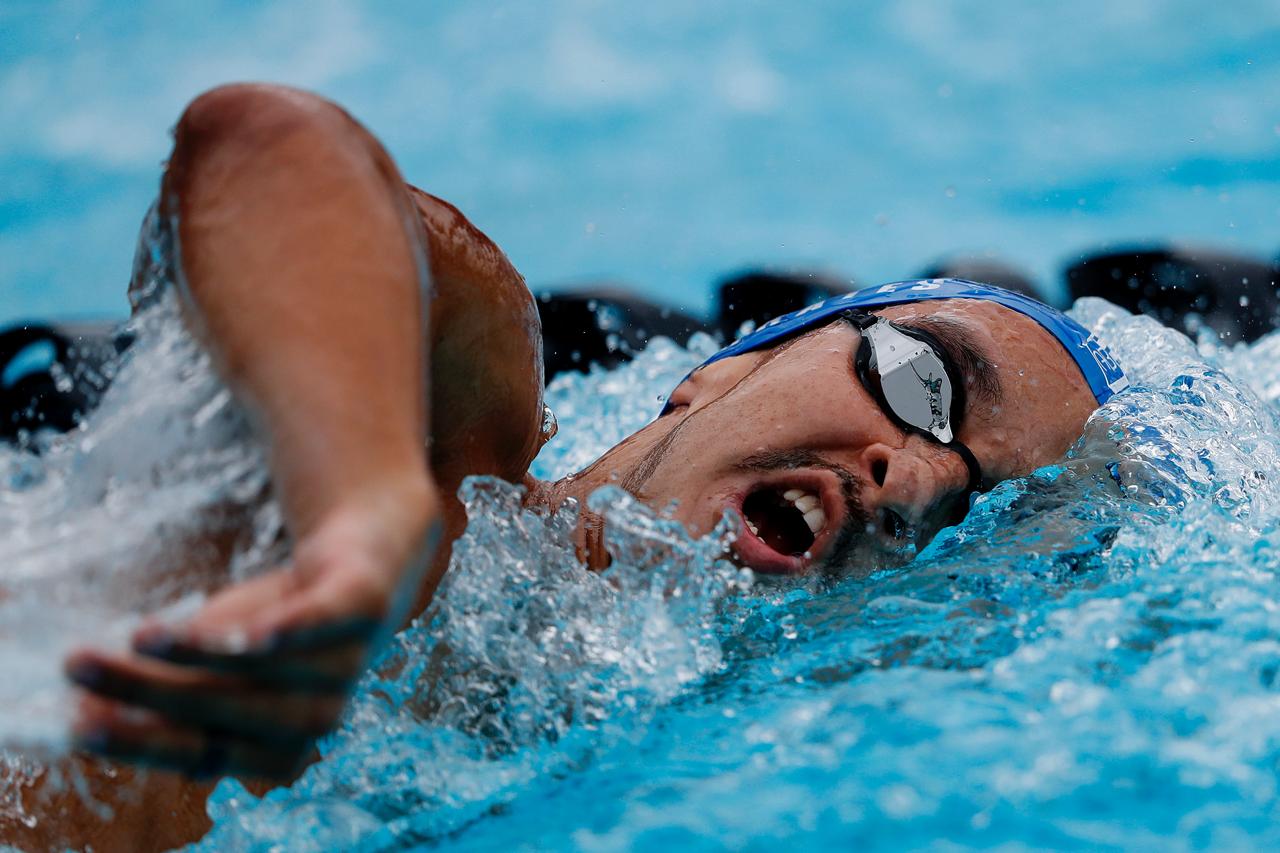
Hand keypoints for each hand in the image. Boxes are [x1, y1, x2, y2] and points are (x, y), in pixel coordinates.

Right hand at [65, 483, 440, 779]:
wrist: (364, 552)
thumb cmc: (277, 621)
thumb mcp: (212, 657)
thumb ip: (161, 683)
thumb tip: (79, 707)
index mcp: (279, 747)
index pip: (203, 754)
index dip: (141, 741)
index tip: (77, 721)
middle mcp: (318, 717)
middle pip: (226, 712)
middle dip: (151, 694)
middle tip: (82, 667)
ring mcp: (349, 663)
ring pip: (269, 668)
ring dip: (203, 654)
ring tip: (141, 637)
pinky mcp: (366, 605)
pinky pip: (328, 622)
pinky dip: (293, 630)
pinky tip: (252, 631)